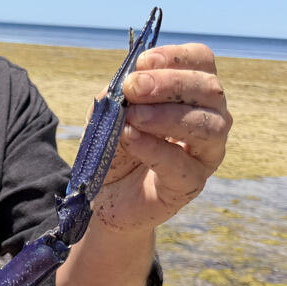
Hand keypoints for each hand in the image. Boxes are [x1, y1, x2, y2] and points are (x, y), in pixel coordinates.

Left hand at [93, 43, 231, 233]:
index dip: (176, 57)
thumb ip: (117, 98)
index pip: (202, 62)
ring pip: (207, 125)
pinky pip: (181, 163)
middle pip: (209, 90)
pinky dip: (154, 147)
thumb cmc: (114, 150)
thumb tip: (124, 84)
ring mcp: (206, 153)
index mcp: (193, 94)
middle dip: (169, 84)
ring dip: (166, 116)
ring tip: (132, 116)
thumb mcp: (109, 115)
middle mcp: (211, 119)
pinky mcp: (191, 184)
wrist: (106, 197)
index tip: (142, 62)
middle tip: (133, 87)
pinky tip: (131, 136)